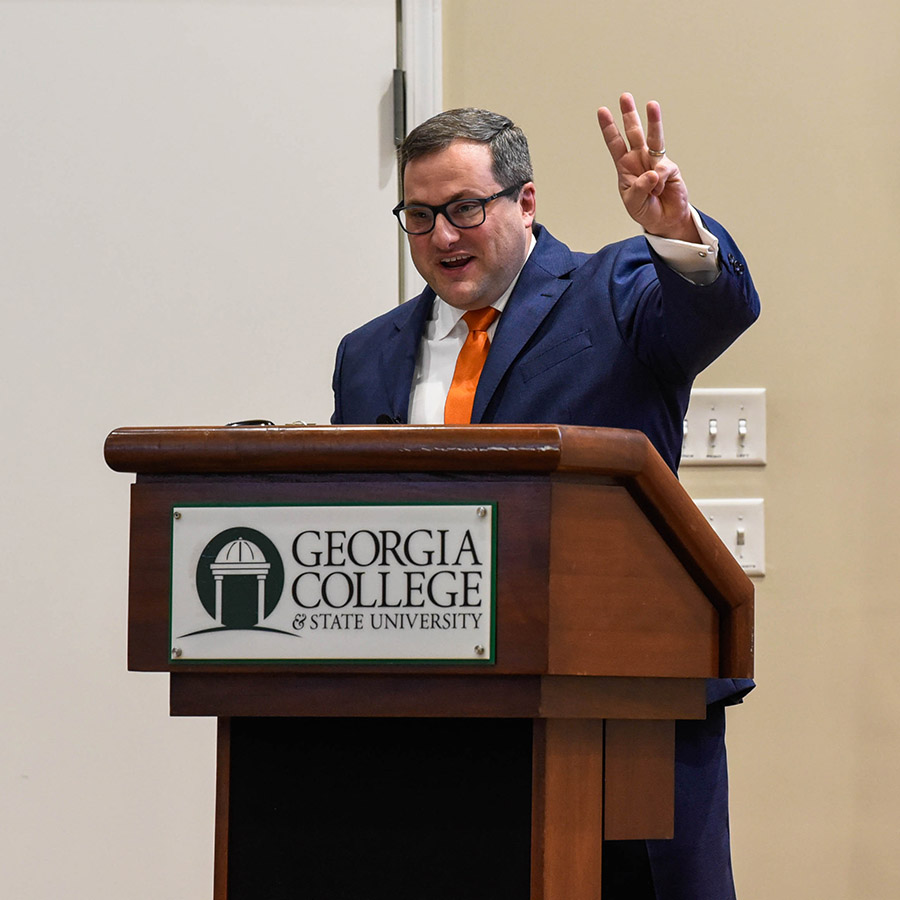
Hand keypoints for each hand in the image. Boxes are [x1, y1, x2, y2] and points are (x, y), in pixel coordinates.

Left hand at [597, 94, 698, 241]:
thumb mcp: (634, 203)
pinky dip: (658, 183)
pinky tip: (659, 191)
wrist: (665, 220)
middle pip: (634, 133)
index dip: (609, 128)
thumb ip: (640, 188)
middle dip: (629, 114)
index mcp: (625, 166)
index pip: (615, 144)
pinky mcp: (669, 168)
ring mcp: (655, 161)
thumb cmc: (645, 209)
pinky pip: (661, 170)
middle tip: (625, 97)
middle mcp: (640, 159)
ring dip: (653, 121)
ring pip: (654, 138)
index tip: (602, 111)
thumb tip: (652, 173)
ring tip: (652, 105)